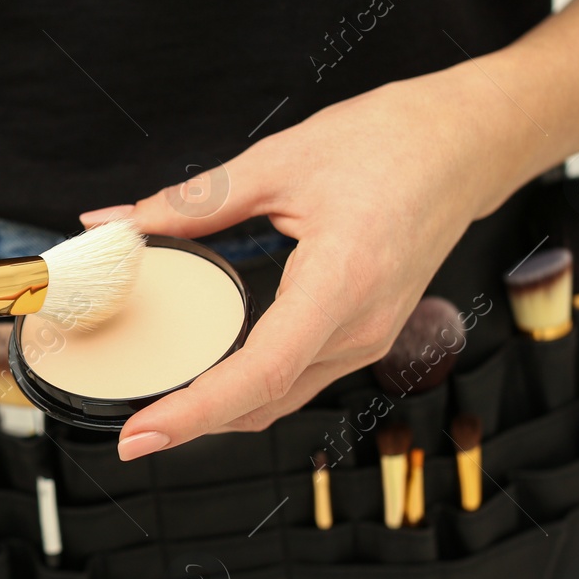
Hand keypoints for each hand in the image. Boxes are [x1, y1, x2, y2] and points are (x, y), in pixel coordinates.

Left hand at [81, 67, 533, 460]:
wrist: (463, 144)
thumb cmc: (387, 143)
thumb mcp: (278, 161)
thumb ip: (191, 202)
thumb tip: (116, 224)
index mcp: (342, 282)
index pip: (261, 372)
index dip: (195, 411)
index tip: (142, 434)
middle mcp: (360, 327)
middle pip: (265, 402)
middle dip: (194, 424)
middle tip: (128, 433)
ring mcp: (369, 339)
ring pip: (281, 400)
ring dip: (220, 413)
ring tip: (158, 409)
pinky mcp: (366, 336)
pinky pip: (299, 380)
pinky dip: (249, 389)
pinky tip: (208, 375)